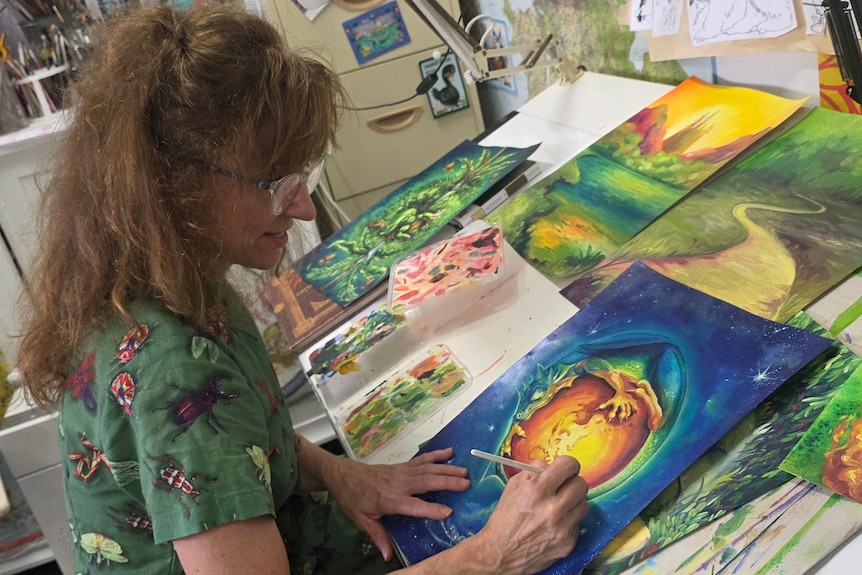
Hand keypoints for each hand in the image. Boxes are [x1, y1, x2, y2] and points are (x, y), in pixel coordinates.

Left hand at [323, 447, 469, 559]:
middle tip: (466, 484)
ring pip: (428, 469)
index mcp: (390, 499)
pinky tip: (450, 452)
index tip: (448, 512)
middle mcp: (399, 484)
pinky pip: (422, 460)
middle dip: (447, 482)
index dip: (430, 509)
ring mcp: (402, 472)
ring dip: (447, 469)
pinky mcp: (402, 466)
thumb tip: (388, 556)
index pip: (414, 505)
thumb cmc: (352, 498)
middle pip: (426, 482)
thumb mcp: (361, 520)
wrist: (343, 475)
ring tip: (464, 471)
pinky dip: (436, 455)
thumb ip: (377, 536)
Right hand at [473, 455, 588, 574]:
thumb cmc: (504, 518)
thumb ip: (533, 471)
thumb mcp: (512, 486)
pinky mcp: (568, 543)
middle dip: (572, 483)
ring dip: (573, 502)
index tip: (564, 469)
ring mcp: (562, 528)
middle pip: (581, 484)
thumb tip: (550, 466)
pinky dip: (568, 521)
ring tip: (559, 507)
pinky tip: (554, 524)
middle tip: (563, 487)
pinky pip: (577, 524)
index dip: (567, 465)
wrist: (500, 554)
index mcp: (537, 490)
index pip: (569, 465)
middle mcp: (553, 508)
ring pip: (584, 504)